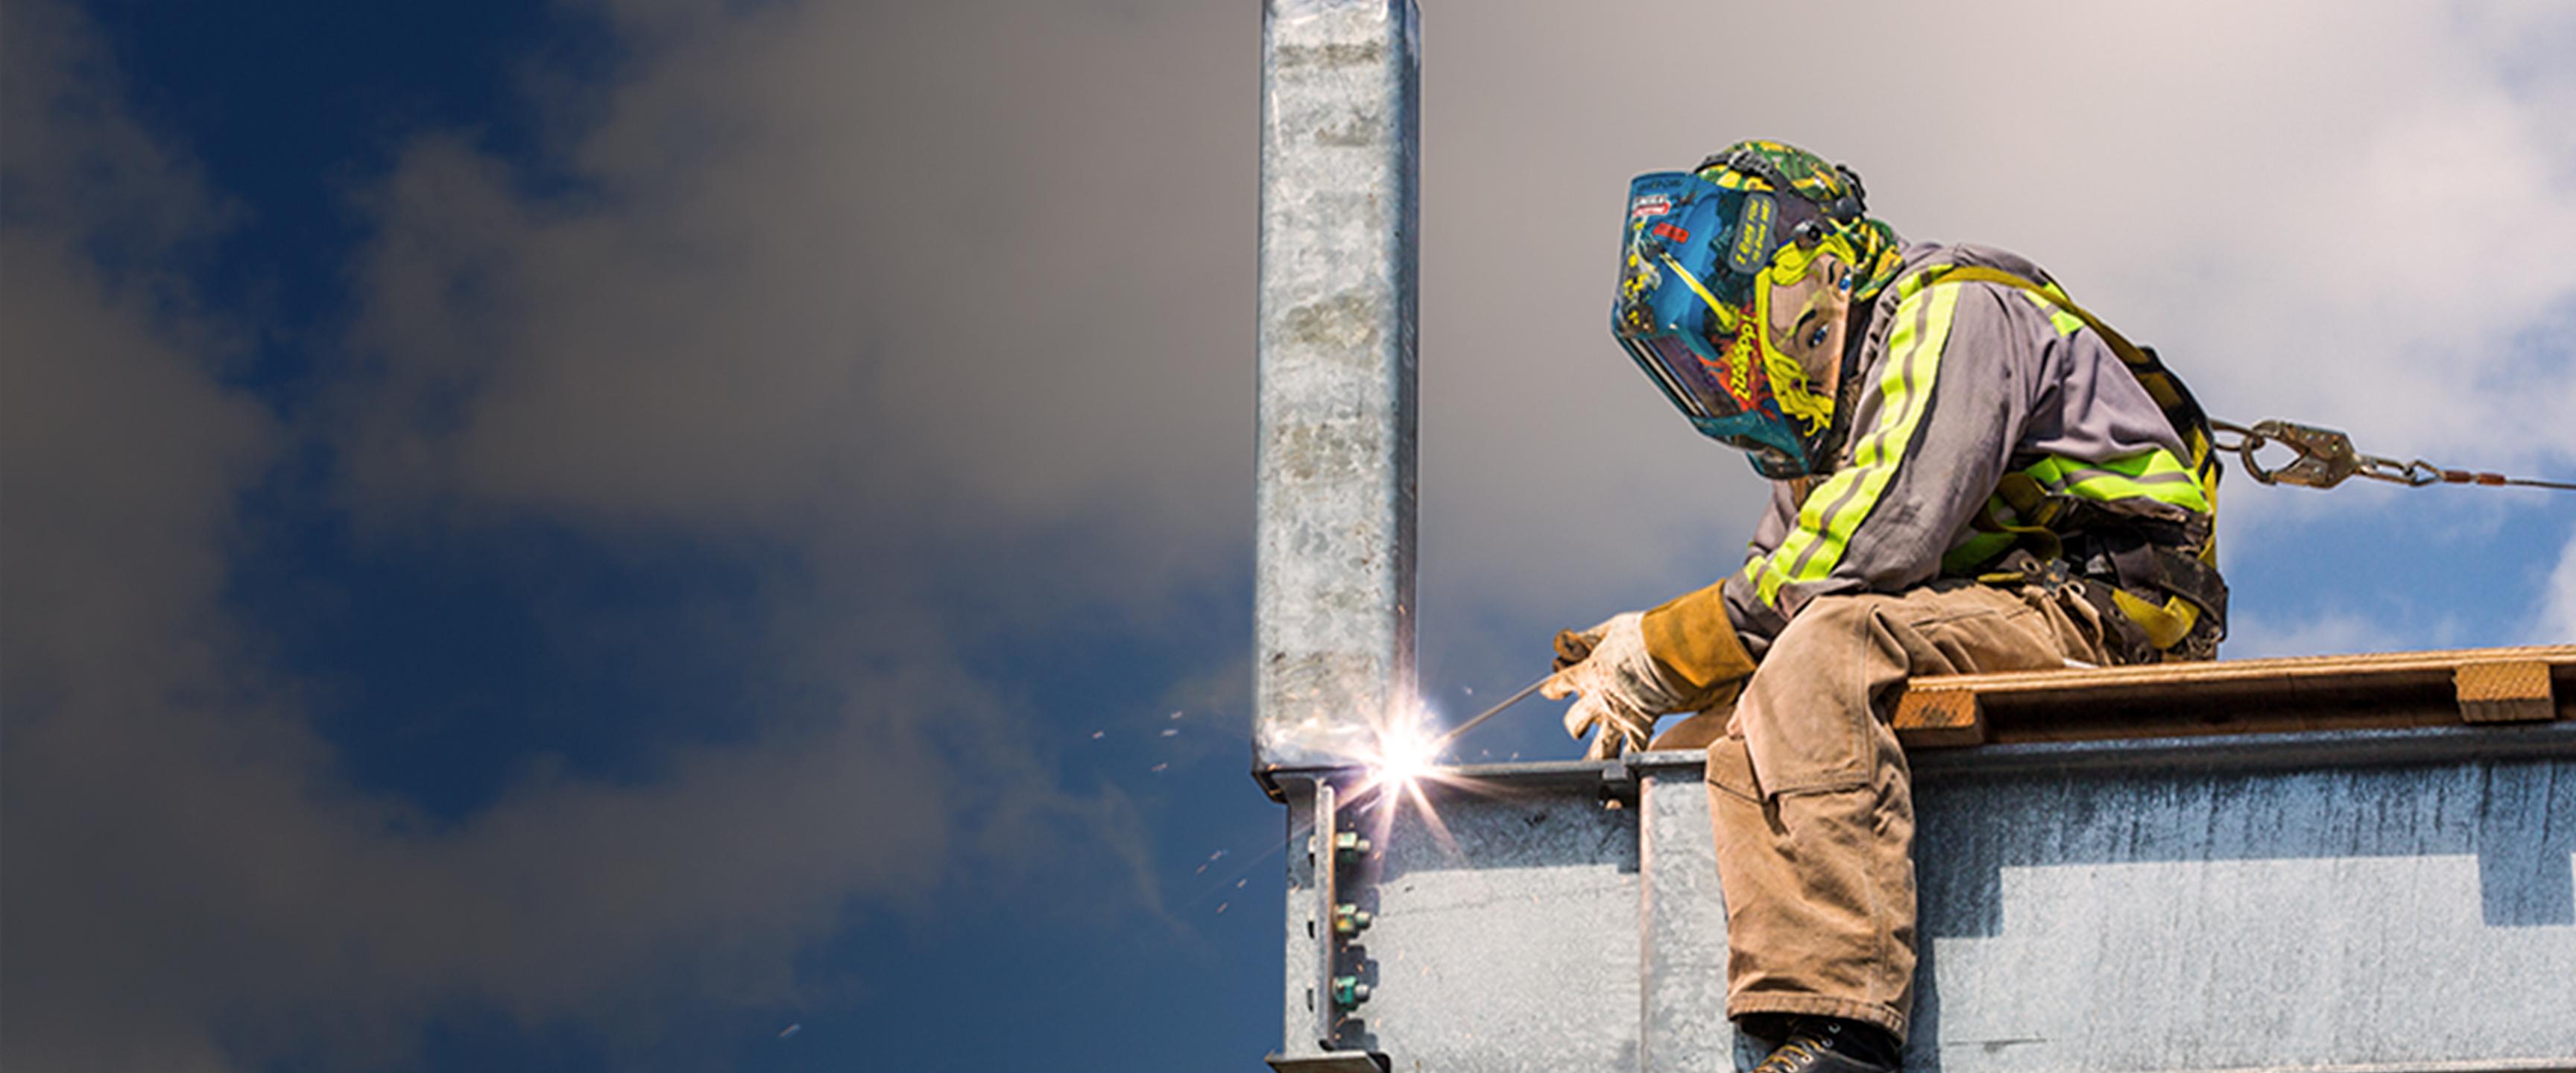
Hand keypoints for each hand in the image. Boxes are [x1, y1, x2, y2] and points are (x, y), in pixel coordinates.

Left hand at [1542, 612, 1692, 759]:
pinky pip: (1634, 752)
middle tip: (1578, 725)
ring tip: (1591, 763)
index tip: (1551, 691)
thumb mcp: (1609, 629)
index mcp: (1588, 675)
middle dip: (1574, 723)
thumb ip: (1589, 638)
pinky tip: (1628, 766)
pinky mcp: (1642, 727)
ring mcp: (1620, 719)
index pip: (1558, 686)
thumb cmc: (1643, 634)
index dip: (1552, 689)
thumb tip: (1570, 641)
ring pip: (1598, 750)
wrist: (1674, 649)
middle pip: (1574, 722)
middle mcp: (1599, 702)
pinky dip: (1631, 757)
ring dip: (1594, 756)